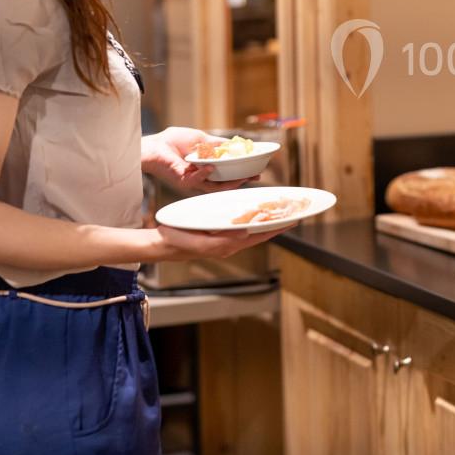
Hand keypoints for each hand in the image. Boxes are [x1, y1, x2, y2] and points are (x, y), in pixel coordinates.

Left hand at [141, 126, 253, 192]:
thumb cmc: (172, 141)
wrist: (153, 145)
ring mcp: (193, 180)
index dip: (242, 172)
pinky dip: (205, 174)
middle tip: (255, 176)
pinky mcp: (183, 181)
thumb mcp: (200, 139)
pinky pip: (197, 180)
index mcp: (206, 167)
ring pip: (215, 186)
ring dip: (230, 182)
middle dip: (241, 180)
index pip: (227, 173)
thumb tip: (234, 145)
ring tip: (242, 177)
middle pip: (225, 183)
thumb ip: (215, 144)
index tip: (256, 168)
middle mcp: (201, 176)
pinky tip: (212, 167)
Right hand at [154, 223, 293, 260]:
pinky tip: (252, 209)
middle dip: (275, 223)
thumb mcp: (201, 244)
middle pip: (258, 232)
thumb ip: (224, 241)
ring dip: (264, 218)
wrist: (160, 243)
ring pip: (250, 227)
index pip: (259, 237)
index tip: (294, 220)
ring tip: (278, 209)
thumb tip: (246, 233)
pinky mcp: (216, 230)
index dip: (277, 229)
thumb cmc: (178, 243)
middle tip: (291, 211)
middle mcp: (229, 242)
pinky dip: (249, 215)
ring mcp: (223, 236)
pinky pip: (238, 222)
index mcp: (228, 246)